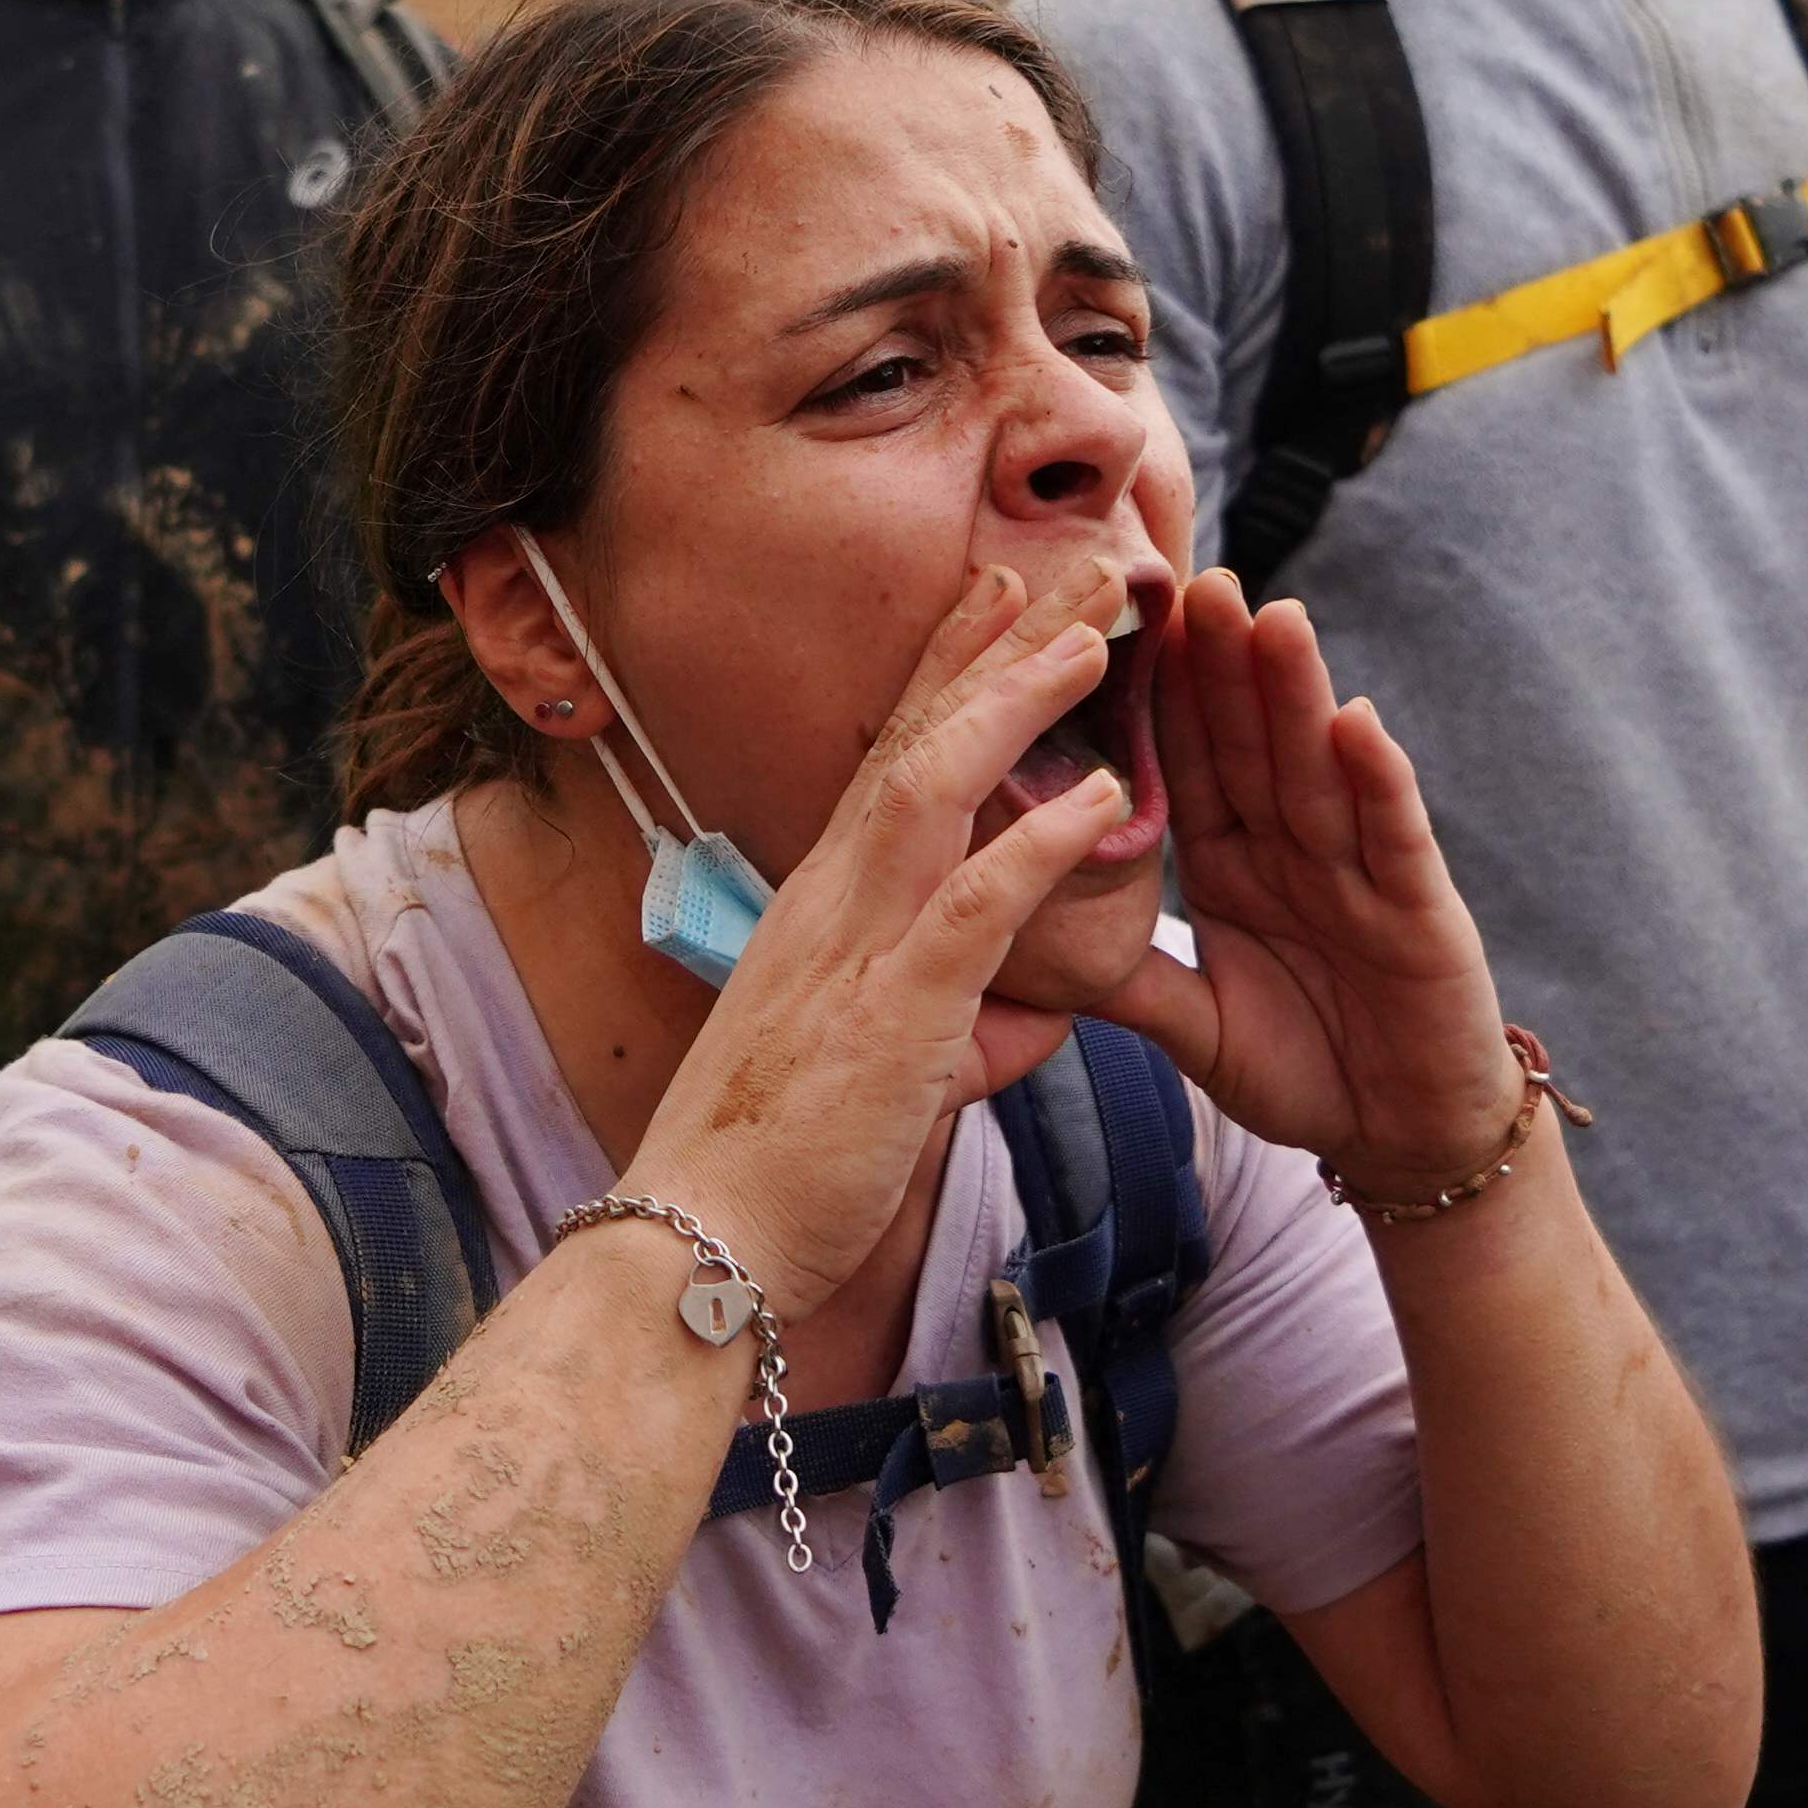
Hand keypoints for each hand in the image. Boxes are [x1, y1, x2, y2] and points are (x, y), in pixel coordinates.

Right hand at [625, 566, 1130, 1305]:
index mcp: (823, 906)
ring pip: (937, 785)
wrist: (702, 1241)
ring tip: (1098, 638)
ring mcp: (855, 948)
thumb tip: (1032, 1013)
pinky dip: (1040, 845)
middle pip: (918, 738)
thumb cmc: (783, 1167)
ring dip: (1020, 703)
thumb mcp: (889, 1074)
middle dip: (997, 645)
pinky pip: (974, 907)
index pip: (891, 757)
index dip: (948, 668)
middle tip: (1070, 566)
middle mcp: (831, 902)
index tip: (999, 594)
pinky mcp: (890, 1013)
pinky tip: (1106, 801)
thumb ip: (964, 1027)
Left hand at [1087, 571, 1526, 1194]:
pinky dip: (1378, 783)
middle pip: (1253, 742)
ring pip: (1320, 769)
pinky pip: (1393, 838)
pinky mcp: (1421, 914)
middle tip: (1191, 577)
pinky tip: (1359, 723)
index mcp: (1235, 867)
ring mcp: (1363, 875)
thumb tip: (1024, 943)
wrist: (1405, 1145)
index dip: (1160, 694)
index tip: (1121, 618)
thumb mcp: (1198, 1025)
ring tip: (1269, 615)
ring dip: (1297, 693)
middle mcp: (1298, 852)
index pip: (1190, 763)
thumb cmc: (1309, 1075)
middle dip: (1224, 663)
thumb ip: (1130, 977)